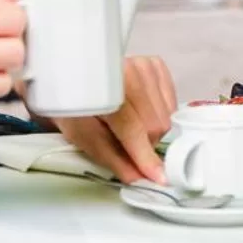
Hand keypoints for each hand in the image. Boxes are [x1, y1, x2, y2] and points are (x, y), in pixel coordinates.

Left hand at [54, 56, 177, 184]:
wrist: (72, 75)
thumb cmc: (75, 106)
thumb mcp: (83, 135)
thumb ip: (112, 157)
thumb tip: (138, 177)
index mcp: (105, 90)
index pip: (133, 129)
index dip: (145, 156)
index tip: (159, 177)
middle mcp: (130, 71)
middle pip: (156, 124)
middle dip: (146, 143)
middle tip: (126, 143)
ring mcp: (145, 65)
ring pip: (166, 115)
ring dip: (152, 129)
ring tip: (129, 122)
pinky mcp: (156, 64)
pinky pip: (171, 101)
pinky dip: (160, 113)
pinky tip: (141, 110)